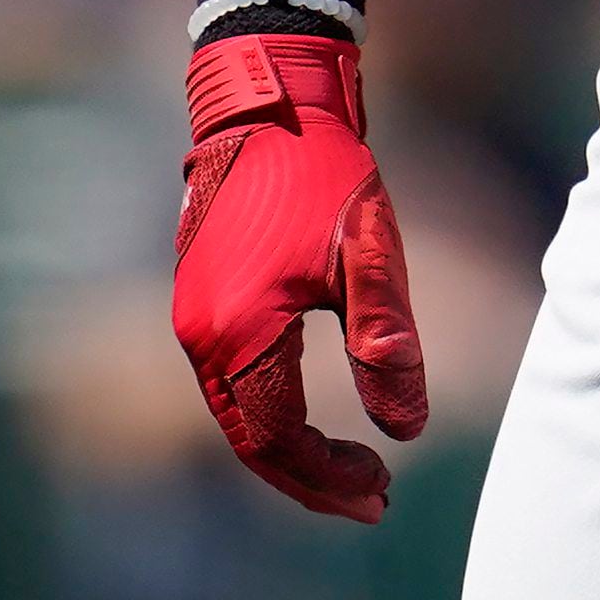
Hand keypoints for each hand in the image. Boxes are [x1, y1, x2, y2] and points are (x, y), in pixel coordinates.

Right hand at [173, 32, 426, 520]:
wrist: (269, 103)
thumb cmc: (323, 174)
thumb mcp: (368, 260)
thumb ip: (387, 348)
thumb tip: (407, 430)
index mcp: (239, 333)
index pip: (277, 441)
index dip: (328, 480)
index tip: (382, 493)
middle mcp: (200, 336)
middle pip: (249, 440)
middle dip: (309, 478)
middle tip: (373, 496)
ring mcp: (193, 316)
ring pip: (236, 413)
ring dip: (288, 447)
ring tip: (351, 466)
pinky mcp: (200, 297)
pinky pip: (229, 380)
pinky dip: (268, 410)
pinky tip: (311, 412)